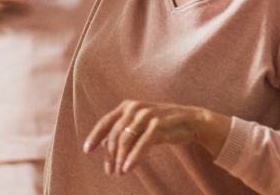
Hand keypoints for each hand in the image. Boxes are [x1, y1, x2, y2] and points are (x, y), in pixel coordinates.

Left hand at [82, 100, 230, 175]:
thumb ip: (124, 133)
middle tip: (110, 171)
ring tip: (119, 172)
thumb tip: (105, 147)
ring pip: (126, 139)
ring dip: (120, 158)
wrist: (192, 120)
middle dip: (110, 154)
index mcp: (128, 106)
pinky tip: (128, 168)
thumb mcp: (141, 126)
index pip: (105, 122)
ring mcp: (147, 115)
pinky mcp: (159, 124)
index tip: (87, 150)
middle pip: (115, 134)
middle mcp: (135, 108)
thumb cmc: (163, 124)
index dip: (95, 136)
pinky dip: (134, 157)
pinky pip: (142, 143)